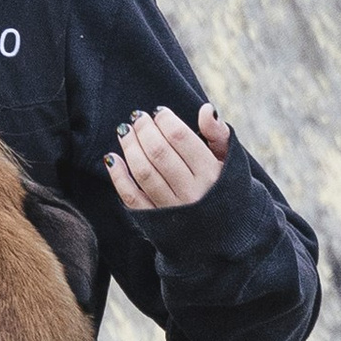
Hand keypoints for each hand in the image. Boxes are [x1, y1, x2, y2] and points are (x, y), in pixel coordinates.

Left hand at [108, 101, 230, 213]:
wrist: (226, 232)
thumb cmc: (223, 187)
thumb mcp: (228, 160)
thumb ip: (218, 133)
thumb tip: (207, 109)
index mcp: (210, 173)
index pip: (180, 137)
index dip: (165, 120)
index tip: (158, 112)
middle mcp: (191, 192)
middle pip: (159, 153)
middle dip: (144, 130)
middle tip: (137, 117)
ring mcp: (171, 208)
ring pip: (144, 173)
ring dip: (130, 148)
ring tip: (125, 131)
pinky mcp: (155, 222)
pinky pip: (132, 198)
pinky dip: (119, 177)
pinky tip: (112, 158)